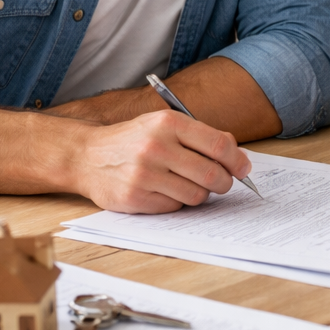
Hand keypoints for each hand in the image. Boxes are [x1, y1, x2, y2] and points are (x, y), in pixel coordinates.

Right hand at [71, 110, 252, 212]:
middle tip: (222, 183)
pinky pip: (174, 206)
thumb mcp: (164, 125)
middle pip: (211, 174)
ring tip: (188, 184)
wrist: (87, 156)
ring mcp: (144, 174)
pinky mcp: (134, 197)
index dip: (237, 161)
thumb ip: (201, 136)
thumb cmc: (134, 140)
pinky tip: (164, 190)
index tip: (243, 169)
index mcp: (168, 123)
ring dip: (200, 194)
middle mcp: (156, 146)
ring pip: (196, 195)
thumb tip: (237, 155)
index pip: (219, 145)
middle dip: (224, 182)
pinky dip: (177, 201)